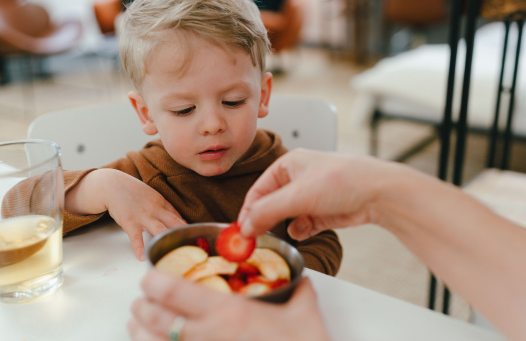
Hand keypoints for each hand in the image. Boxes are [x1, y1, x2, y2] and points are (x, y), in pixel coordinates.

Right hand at [66, 169, 185, 258]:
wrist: (113, 185)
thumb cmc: (135, 193)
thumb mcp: (154, 196)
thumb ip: (166, 208)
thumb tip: (181, 221)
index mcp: (162, 203)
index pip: (178, 216)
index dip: (187, 227)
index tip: (195, 237)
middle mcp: (156, 210)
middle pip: (173, 222)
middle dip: (183, 233)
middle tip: (192, 245)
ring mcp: (143, 216)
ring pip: (158, 228)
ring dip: (166, 239)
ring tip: (173, 251)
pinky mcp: (129, 222)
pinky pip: (136, 237)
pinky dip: (139, 247)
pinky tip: (142, 256)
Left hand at [128, 270, 329, 340]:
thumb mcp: (305, 317)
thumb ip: (300, 293)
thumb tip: (301, 280)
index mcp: (229, 313)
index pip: (175, 291)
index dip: (154, 281)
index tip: (149, 276)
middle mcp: (207, 336)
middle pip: (156, 318)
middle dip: (141, 306)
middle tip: (141, 299)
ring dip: (138, 332)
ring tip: (135, 323)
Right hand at [239, 149, 390, 239]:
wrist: (378, 193)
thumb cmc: (343, 180)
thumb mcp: (297, 195)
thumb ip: (267, 211)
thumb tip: (245, 226)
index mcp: (289, 165)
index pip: (259, 189)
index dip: (248, 210)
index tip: (240, 230)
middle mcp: (299, 179)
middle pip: (272, 204)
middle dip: (265, 220)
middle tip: (254, 239)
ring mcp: (312, 196)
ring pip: (287, 216)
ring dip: (283, 226)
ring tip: (279, 235)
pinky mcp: (324, 212)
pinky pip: (304, 225)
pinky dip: (301, 230)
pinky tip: (302, 232)